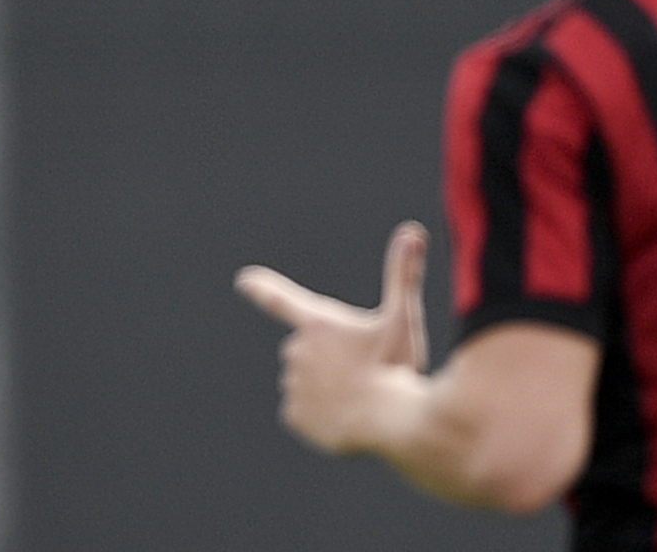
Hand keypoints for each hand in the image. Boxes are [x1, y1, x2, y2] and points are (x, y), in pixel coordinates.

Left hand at [235, 222, 431, 452]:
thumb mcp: (402, 320)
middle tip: (365, 373)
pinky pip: (307, 413)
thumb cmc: (397, 369)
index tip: (243, 280)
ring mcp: (292, 383)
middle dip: (333, 361)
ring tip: (360, 397)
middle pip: (311, 352)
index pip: (280, 300)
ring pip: (310, 383)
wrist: (391, 424)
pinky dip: (324, 416)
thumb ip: (403, 276)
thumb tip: (412, 231)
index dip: (262, 288)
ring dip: (330, 389)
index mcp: (318, 324)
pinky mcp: (294, 415)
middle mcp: (296, 350)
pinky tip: (347, 418)